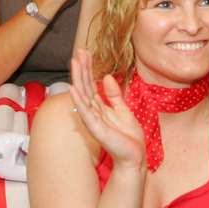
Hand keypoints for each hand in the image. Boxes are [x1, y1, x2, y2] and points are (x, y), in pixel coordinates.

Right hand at [69, 49, 145, 170]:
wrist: (135, 156)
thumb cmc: (129, 137)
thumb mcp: (123, 110)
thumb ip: (114, 95)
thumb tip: (105, 76)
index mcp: (100, 107)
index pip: (90, 84)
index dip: (88, 68)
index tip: (85, 52)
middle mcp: (93, 112)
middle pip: (85, 86)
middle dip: (82, 68)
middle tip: (78, 51)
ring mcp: (93, 120)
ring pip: (83, 96)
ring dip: (78, 78)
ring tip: (74, 62)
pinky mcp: (96, 129)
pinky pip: (85, 113)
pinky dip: (78, 100)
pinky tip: (73, 89)